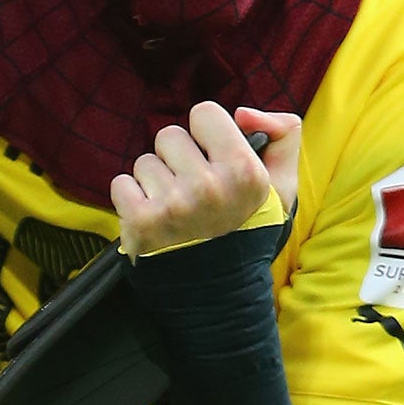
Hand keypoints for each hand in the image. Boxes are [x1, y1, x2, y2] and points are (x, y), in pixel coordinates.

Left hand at [110, 105, 301, 258]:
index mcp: (245, 171)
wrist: (220, 292)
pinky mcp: (141, 223)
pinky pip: (120, 183)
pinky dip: (131, 199)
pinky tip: (154, 219)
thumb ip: (283, 134)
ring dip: (155, 181)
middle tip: (194, 191)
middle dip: (178, 158)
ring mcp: (173, 206)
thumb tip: (243, 112)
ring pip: (143, 161)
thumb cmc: (247, 230)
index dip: (206, 135)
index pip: (203, 113)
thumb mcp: (282, 185)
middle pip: (168, 136)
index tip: (212, 159)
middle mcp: (209, 187)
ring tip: (176, 209)